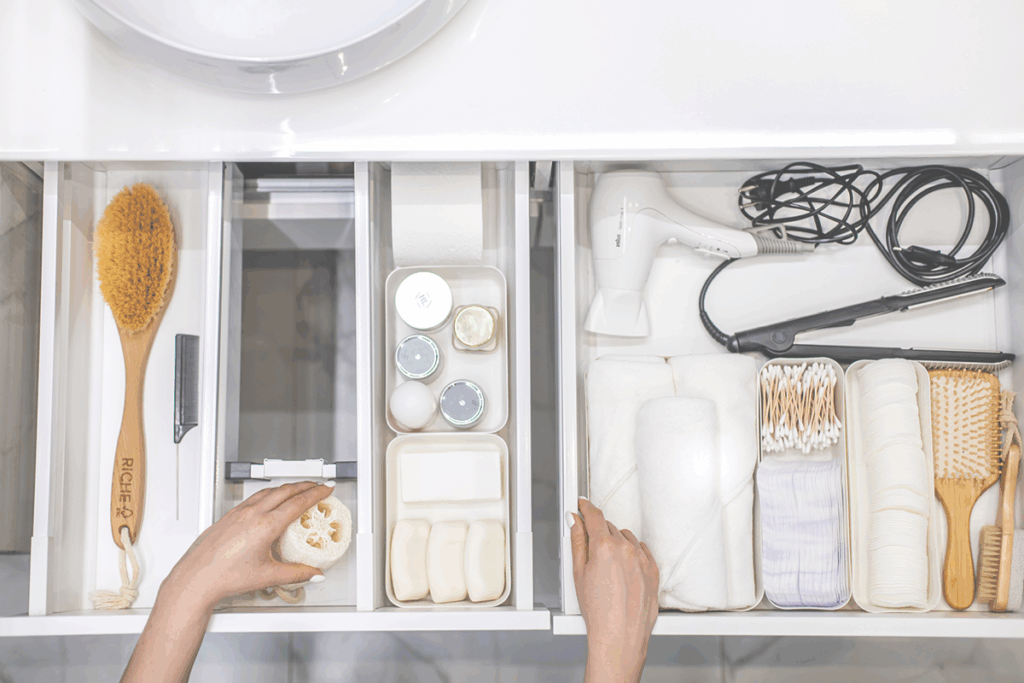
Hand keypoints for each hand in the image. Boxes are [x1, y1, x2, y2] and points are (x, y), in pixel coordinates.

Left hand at [159, 481, 334, 609]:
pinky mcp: (229, 515)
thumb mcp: (267, 576)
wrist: (197, 578)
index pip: (298, 503)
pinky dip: (269, 493)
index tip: (326, 489)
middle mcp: (252, 514)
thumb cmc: (224, 577)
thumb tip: (313, 574)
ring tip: (296, 489)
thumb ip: (296, 574)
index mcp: (265, 526)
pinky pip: (254, 497)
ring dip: (286, 487)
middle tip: (317, 486)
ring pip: (268, 491)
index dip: (316, 494)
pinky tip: (269, 499)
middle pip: (285, 491)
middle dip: (304, 485)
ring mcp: (239, 513)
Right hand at [569, 498, 658, 682]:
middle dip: (598, 532)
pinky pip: (642, 550)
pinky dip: (632, 553)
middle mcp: (626, 549)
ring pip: (626, 537)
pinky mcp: (653, 570)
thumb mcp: (578, 574)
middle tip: (590, 548)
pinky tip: (623, 568)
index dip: (586, 507)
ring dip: (616, 542)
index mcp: (605, 547)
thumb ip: (577, 542)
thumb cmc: (599, 612)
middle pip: (609, 527)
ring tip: (607, 566)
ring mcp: (642, 559)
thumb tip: (575, 522)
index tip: (582, 504)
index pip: (594, 516)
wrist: (620, 637)